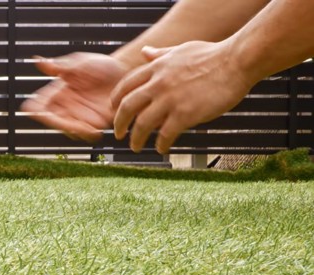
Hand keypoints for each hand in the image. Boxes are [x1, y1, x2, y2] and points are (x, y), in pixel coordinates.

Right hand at [21, 52, 128, 142]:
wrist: (125, 72)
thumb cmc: (101, 64)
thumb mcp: (81, 62)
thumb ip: (61, 66)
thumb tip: (38, 61)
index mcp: (57, 93)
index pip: (37, 107)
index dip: (38, 112)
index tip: (46, 113)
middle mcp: (65, 106)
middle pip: (53, 123)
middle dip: (62, 126)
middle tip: (75, 125)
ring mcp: (79, 116)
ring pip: (69, 132)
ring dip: (77, 132)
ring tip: (89, 128)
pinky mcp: (94, 123)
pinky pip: (86, 136)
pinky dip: (89, 136)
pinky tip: (97, 131)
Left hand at [111, 41, 253, 153]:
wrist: (236, 61)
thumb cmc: (213, 55)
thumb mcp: (180, 50)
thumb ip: (160, 54)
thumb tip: (145, 52)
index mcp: (156, 68)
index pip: (125, 86)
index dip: (115, 101)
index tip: (113, 111)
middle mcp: (158, 84)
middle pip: (127, 107)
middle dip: (118, 124)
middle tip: (118, 134)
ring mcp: (170, 100)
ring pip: (142, 125)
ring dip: (136, 139)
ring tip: (135, 147)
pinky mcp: (185, 114)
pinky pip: (166, 135)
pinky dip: (161, 145)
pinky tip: (162, 149)